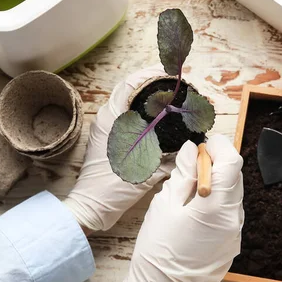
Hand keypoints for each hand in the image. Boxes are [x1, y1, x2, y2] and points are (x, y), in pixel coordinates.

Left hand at [63, 67, 174, 232]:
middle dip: (152, 84)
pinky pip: (127, 118)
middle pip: (129, 90)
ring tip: (169, 99)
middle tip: (175, 86)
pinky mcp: (107, 139)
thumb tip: (190, 144)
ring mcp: (105, 128)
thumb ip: (168, 155)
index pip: (130, 84)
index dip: (150, 74)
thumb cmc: (112, 189)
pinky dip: (142, 114)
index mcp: (111, 120)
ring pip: (128, 103)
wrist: (91, 208)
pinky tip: (158, 120)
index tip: (170, 73)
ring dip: (147, 98)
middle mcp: (106, 119)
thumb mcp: (145, 171)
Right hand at [119, 135, 243, 281]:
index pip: (232, 161)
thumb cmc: (159, 250)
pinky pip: (231, 211)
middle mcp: (233, 218)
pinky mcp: (233, 241)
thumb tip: (191, 151)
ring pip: (234, 192)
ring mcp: (236, 232)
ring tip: (191, 190)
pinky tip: (197, 209)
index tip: (203, 144)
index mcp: (216, 207)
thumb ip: (183, 174)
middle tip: (192, 164)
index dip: (218, 146)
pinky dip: (218, 201)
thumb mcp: (166, 204)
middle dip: (216, 162)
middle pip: (235, 175)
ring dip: (217, 182)